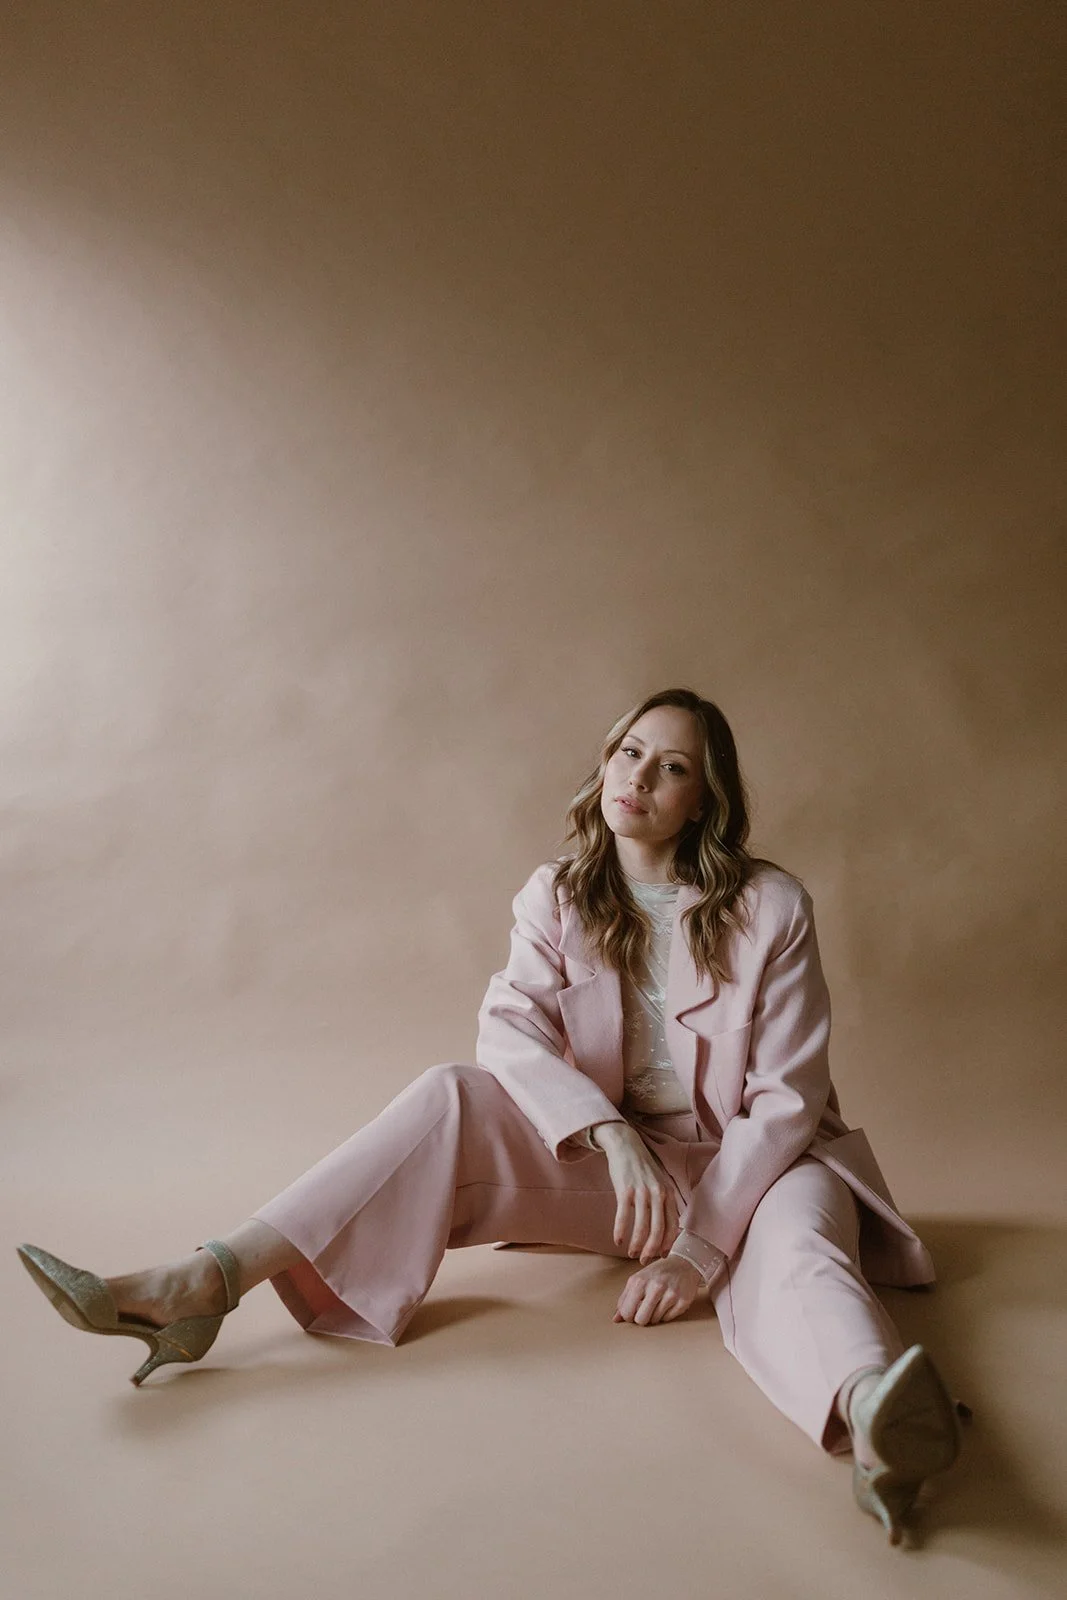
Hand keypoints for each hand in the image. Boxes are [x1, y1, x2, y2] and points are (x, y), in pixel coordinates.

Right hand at [594, 1123, 680, 1263]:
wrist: (626, 1146)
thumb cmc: (642, 1168)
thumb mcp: (659, 1183)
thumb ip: (664, 1203)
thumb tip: (664, 1228)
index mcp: (668, 1194)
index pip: (672, 1225)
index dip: (667, 1243)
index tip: (660, 1255)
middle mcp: (658, 1194)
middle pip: (658, 1230)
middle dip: (651, 1250)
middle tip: (644, 1261)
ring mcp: (641, 1192)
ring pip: (641, 1227)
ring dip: (636, 1244)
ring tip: (631, 1253)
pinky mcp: (625, 1190)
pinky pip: (623, 1217)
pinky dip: (620, 1231)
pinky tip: (617, 1240)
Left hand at [614, 1255, 701, 1325]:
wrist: (683, 1264)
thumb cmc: (656, 1274)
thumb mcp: (637, 1280)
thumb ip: (625, 1299)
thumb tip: (615, 1320)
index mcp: (639, 1281)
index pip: (626, 1312)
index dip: (628, 1316)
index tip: (633, 1312)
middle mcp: (655, 1286)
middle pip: (641, 1320)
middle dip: (641, 1319)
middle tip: (645, 1310)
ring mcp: (670, 1294)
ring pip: (655, 1320)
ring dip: (654, 1315)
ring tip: (658, 1303)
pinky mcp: (683, 1301)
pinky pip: (668, 1319)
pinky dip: (666, 1314)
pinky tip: (668, 1303)